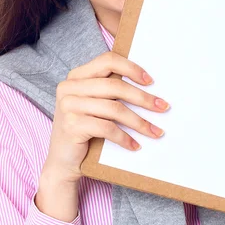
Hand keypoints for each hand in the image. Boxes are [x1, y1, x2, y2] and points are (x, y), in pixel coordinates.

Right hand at [43, 51, 169, 183]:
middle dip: (143, 98)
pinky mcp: (72, 126)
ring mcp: (68, 106)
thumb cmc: (84, 131)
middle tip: (162, 107)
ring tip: (155, 131)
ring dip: (139, 122)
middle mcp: (69, 87)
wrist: (62, 163)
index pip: (107, 61)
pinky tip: (135, 145)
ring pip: (114, 109)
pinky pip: (107, 128)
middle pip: (115, 86)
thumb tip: (148, 87)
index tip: (151, 81)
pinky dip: (125, 138)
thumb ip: (109, 92)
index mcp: (76, 76)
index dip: (131, 68)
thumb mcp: (94, 106)